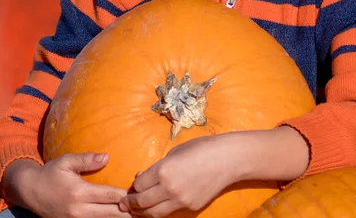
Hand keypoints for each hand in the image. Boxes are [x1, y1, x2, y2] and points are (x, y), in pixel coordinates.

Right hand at [2, 153, 130, 217]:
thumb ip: (86, 160)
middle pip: (111, 213)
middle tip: (146, 206)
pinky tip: (121, 216)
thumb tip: (107, 157)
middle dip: (129, 211)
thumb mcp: (66, 161)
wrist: (30, 192)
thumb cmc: (50, 173)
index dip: (126, 195)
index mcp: (79, 193)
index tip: (140, 191)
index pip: (109, 196)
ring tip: (139, 213)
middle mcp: (79, 211)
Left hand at [119, 135, 236, 217]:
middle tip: (124, 204)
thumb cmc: (201, 148)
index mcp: (163, 170)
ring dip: (142, 212)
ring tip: (136, 211)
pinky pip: (170, 213)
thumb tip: (142, 177)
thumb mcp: (175, 152)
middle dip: (130, 204)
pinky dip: (160, 212)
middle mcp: (169, 189)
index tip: (130, 187)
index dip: (133, 186)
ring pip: (154, 213)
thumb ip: (158, 166)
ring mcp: (180, 201)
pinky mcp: (190, 208)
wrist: (227, 159)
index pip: (139, 185)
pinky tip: (156, 208)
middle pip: (142, 202)